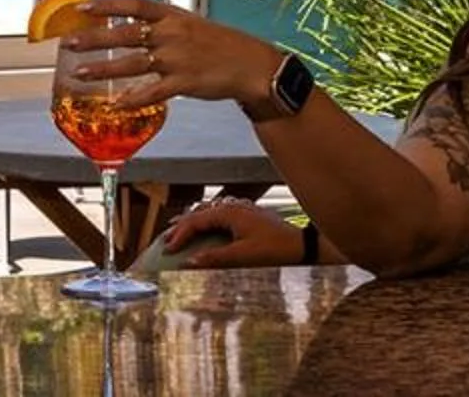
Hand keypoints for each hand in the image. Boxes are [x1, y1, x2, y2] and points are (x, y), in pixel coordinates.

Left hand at [58, 0, 283, 108]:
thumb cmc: (219, 44)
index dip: (106, 5)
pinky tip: (115, 104)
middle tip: (68, 44)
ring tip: (79, 73)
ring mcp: (178, 58)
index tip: (82, 8)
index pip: (133, 4)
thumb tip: (128, 21)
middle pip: (125, 33)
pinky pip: (153, 92)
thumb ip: (161, 23)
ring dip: (103, 69)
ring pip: (132, 63)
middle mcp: (172, 33)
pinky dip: (132, 99)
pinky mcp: (185, 82)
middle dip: (94, 39)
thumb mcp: (189, 23)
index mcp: (172, 15)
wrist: (252, 64)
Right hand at [155, 194, 310, 269]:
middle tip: (166, 239)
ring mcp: (241, 208)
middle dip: (181, 226)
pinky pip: (220, 213)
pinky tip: (207, 226)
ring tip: (179, 228)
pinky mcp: (249, 214)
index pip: (195, 221)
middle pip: (199, 212)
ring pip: (209, 210)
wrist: (303, 246)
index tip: (167, 250)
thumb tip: (188, 263)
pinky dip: (207, 220)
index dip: (179, 235)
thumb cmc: (275, 250)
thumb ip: (215, 258)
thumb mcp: (243, 256)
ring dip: (193, 221)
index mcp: (229, 212)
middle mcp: (233, 206)